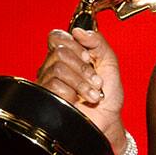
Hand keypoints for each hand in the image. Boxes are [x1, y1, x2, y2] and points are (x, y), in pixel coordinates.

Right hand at [37, 28, 125, 151]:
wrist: (108, 123)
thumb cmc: (108, 97)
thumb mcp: (110, 65)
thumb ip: (99, 44)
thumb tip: (79, 31)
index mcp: (69, 57)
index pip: (57, 37)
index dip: (73, 44)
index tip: (88, 57)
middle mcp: (53, 68)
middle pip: (60, 52)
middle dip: (83, 67)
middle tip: (96, 81)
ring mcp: (47, 84)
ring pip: (58, 68)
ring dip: (82, 82)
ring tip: (92, 95)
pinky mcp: (45, 98)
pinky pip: (54, 85)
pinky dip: (73, 93)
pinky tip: (78, 103)